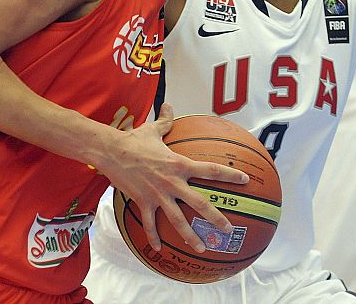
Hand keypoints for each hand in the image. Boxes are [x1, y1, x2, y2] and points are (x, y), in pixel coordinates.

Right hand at [102, 104, 248, 252]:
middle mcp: (172, 182)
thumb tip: (168, 106)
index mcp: (180, 164)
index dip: (229, 175)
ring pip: (177, 220)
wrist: (111, 152)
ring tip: (202, 248)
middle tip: (228, 230)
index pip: (211, 170)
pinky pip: (150, 224)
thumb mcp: (153, 130)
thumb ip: (165, 121)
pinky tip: (159, 250)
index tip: (245, 180)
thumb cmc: (133, 140)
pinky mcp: (143, 203)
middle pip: (199, 203)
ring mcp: (158, 195)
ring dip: (190, 236)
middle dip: (216, 217)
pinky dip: (154, 237)